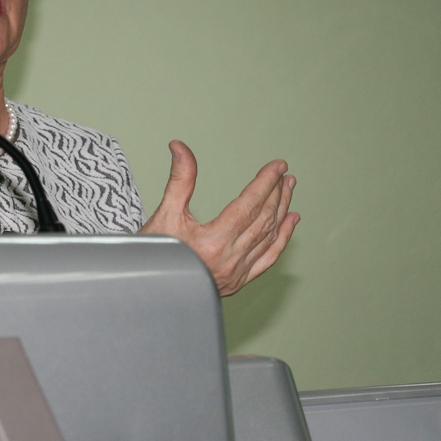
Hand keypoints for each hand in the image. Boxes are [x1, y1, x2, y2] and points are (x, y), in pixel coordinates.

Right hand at [139, 140, 298, 295]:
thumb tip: (180, 148)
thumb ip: (180, 179)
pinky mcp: (238, 281)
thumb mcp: (165, 214)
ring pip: (269, 236)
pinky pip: (268, 257)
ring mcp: (237, 273)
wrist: (151, 292)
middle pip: (263, 219)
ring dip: (281, 210)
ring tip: (288, 189)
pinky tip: (289, 223)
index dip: (266, 183)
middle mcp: (230, 260)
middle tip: (283, 174)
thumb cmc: (155, 257)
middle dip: (276, 193)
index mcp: (215, 243)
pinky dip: (281, 238)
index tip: (276, 166)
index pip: (250, 204)